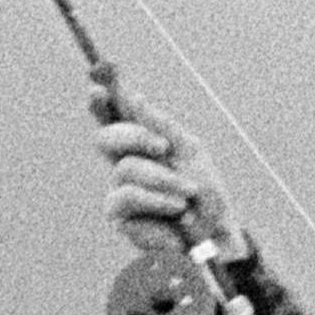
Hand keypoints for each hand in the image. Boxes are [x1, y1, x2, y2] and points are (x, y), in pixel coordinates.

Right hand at [91, 76, 234, 246]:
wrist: (216, 233)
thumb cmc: (204, 193)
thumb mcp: (189, 151)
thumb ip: (162, 126)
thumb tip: (135, 96)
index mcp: (141, 143)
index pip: (115, 116)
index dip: (102, 100)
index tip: (99, 81)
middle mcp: (125, 163)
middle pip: (105, 137)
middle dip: (132, 135)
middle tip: (161, 146)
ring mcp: (119, 189)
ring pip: (126, 168)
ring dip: (163, 179)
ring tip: (188, 193)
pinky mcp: (119, 216)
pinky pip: (128, 196)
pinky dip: (158, 199)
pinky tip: (177, 209)